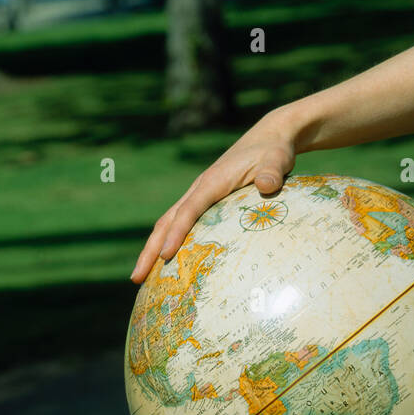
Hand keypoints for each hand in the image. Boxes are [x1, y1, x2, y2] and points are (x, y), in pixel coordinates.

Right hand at [130, 111, 298, 282]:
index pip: (188, 211)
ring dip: (153, 249)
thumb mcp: (277, 159)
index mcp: (212, 181)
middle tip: (136, 277)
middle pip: (167, 221)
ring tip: (141, 277)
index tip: (166, 256)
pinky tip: (167, 263)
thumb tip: (267, 183)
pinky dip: (169, 242)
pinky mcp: (205, 201)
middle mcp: (200, 188)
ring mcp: (200, 195)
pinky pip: (181, 223)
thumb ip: (272, 172)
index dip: (176, 234)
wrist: (270, 137)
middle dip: (150, 250)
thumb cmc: (274, 150)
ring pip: (169, 223)